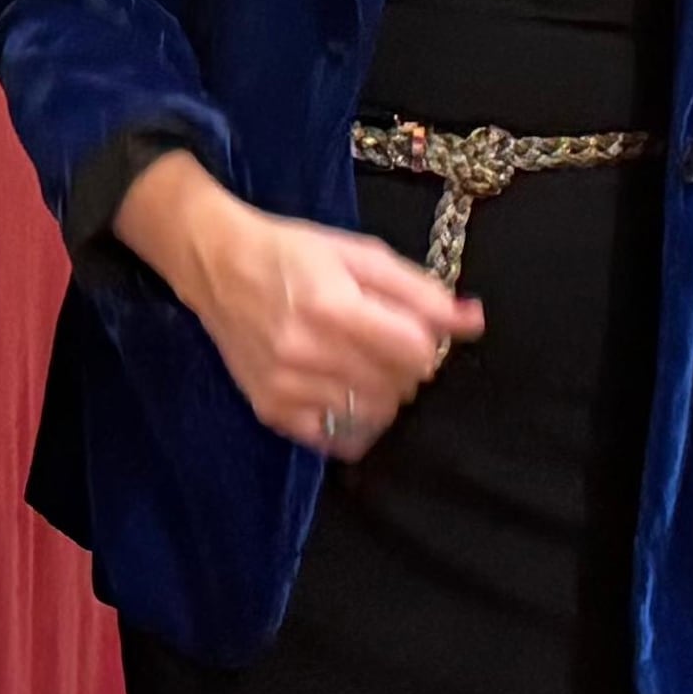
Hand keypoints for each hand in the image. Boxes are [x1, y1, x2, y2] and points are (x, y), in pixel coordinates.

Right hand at [112, 151, 478, 456]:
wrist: (217, 265)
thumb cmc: (293, 252)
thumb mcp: (360, 255)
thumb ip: (420, 291)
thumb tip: (475, 321)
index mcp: (332, 305)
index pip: (415, 351)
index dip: (426, 341)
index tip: (411, 327)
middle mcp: (307, 352)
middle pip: (399, 386)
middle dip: (405, 365)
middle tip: (383, 341)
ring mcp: (286, 387)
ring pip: (375, 414)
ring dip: (383, 392)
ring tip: (361, 363)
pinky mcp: (272, 411)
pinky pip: (339, 440)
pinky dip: (355, 422)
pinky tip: (346, 393)